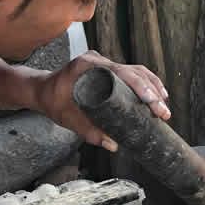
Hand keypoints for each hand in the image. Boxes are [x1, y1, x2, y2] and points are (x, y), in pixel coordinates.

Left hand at [32, 51, 169, 151]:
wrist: (41, 89)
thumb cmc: (52, 100)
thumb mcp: (68, 117)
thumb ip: (88, 131)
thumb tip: (113, 145)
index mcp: (88, 65)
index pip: (121, 72)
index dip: (141, 86)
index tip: (153, 102)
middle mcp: (98, 60)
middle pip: (133, 71)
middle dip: (151, 91)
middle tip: (163, 111)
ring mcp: (103, 63)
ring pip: (135, 70)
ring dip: (152, 86)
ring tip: (163, 105)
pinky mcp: (106, 69)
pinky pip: (129, 72)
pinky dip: (144, 83)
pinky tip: (155, 95)